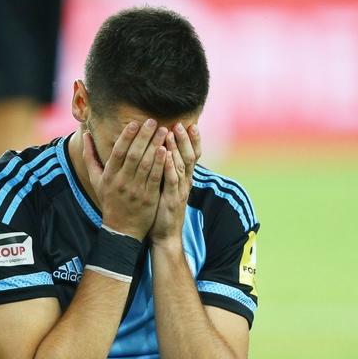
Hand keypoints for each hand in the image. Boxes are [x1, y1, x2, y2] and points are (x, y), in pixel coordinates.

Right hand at [83, 119, 167, 240]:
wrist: (121, 229)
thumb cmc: (109, 201)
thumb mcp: (96, 180)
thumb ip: (90, 156)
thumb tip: (86, 134)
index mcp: (109, 176)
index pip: (118, 152)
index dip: (127, 136)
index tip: (135, 122)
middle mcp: (122, 181)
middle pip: (133, 155)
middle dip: (144, 136)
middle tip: (153, 121)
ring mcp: (136, 190)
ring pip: (146, 164)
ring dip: (155, 146)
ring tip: (164, 131)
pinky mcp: (149, 197)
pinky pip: (155, 178)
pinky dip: (161, 163)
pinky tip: (167, 151)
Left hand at [149, 123, 200, 243]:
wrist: (165, 234)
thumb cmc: (164, 210)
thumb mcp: (169, 187)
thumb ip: (169, 171)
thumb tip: (165, 152)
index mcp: (184, 179)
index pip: (193, 155)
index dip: (193, 140)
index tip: (190, 124)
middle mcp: (185, 183)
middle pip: (190, 156)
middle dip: (185, 139)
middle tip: (181, 123)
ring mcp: (180, 191)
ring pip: (182, 166)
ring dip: (177, 148)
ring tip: (171, 133)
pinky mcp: (172, 200)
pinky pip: (172, 181)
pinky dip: (170, 167)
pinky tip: (166, 155)